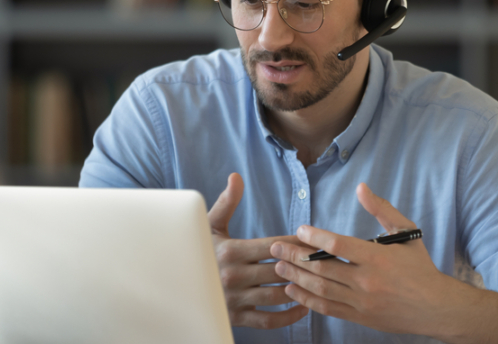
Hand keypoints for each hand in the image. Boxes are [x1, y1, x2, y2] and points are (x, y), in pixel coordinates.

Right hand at [208, 173, 308, 328]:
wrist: (174, 284)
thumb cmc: (197, 250)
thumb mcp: (209, 225)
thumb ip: (227, 203)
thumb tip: (236, 177)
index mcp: (230, 251)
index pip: (274, 246)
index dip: (297, 243)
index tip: (313, 240)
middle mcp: (233, 276)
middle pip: (280, 270)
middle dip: (304, 265)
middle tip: (323, 261)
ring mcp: (235, 299)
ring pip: (278, 295)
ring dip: (300, 288)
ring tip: (315, 281)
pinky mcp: (236, 318)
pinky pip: (269, 321)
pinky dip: (289, 317)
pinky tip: (302, 306)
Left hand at [270, 183, 452, 334]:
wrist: (436, 307)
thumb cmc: (420, 267)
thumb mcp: (406, 231)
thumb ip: (382, 209)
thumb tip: (361, 187)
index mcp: (378, 258)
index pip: (338, 246)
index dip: (314, 237)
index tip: (299, 230)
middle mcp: (367, 281)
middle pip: (322, 268)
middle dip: (294, 257)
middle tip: (275, 248)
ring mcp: (361, 302)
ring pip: (320, 289)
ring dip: (295, 277)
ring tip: (278, 267)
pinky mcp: (359, 317)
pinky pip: (327, 308)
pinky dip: (307, 300)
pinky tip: (293, 290)